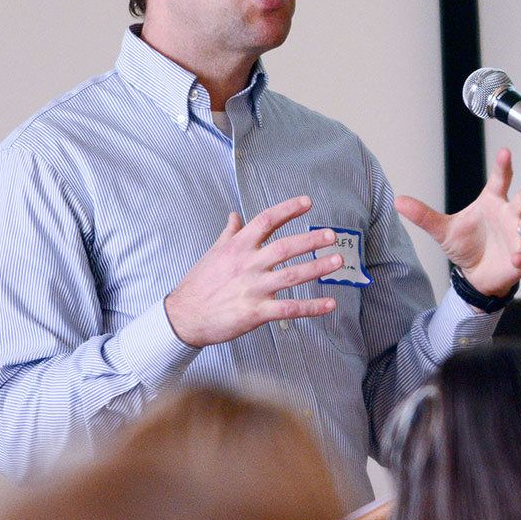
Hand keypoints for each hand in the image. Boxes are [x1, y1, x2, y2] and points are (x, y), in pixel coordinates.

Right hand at [164, 196, 343, 346]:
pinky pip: (289, 309)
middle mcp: (248, 265)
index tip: (307, 202)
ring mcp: (253, 288)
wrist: (183, 317)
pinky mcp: (256, 312)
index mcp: (238, 247)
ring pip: (292, 276)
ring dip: (317, 268)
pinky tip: (330, 304)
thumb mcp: (213, 253)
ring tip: (337, 261)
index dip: (288, 209)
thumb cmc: (199, 284)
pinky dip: (312, 307)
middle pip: (285, 247)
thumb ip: (229, 234)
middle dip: (310, 239)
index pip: (266, 221)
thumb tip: (235, 215)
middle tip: (331, 235)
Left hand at [395, 148, 520, 297]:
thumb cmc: (466, 245)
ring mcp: (518, 236)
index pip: (500, 180)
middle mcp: (509, 216)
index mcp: (492, 202)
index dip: (503, 166)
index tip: (505, 153)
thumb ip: (423, 215)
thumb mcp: (443, 230)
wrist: (475, 275)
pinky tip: (517, 257)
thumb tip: (399, 201)